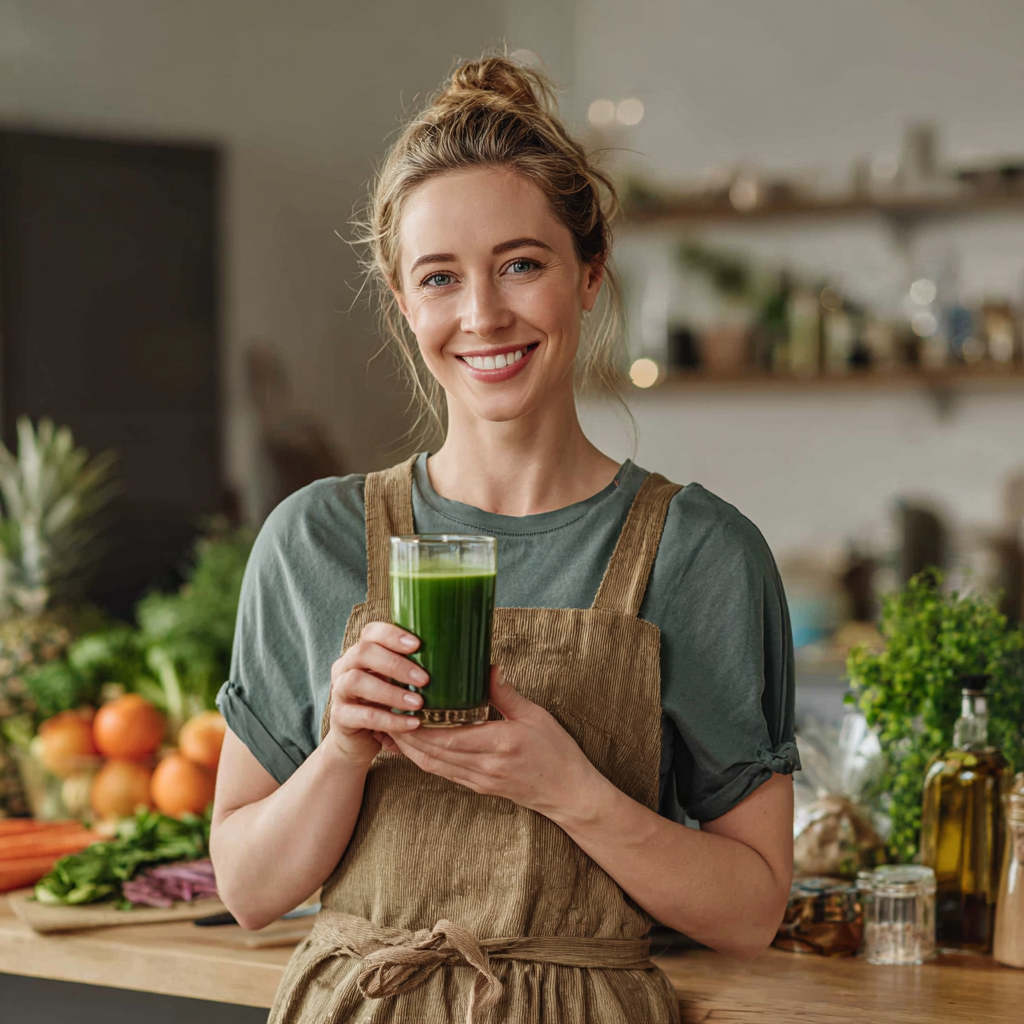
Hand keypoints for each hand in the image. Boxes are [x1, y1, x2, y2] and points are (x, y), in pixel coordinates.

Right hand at [326, 621, 424, 766]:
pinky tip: (412, 724)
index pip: (371, 632)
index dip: (392, 634)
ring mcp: (339, 691)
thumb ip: (413, 668)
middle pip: (363, 653)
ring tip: (418, 703)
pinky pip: (363, 715)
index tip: (417, 645)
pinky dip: (390, 720)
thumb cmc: (385, 703)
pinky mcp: (339, 717)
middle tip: (424, 679)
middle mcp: (345, 666)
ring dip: (391, 691)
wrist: (358, 740)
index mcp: (361, 652)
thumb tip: (458, 658)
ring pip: (357, 681)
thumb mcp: (397, 682)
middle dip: (396, 664)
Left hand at [381, 669, 597, 817]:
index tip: (402, 705)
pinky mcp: (479, 786)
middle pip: (433, 752)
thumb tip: (488, 667)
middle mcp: (485, 765)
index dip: (420, 725)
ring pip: (433, 765)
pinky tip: (411, 746)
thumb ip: (507, 694)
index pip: (449, 736)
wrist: (570, 794)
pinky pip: (443, 772)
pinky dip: (423, 759)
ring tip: (389, 727)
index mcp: (499, 743)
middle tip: (384, 711)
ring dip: (408, 748)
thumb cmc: (557, 752)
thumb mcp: (536, 715)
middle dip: (405, 734)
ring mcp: (479, 779)